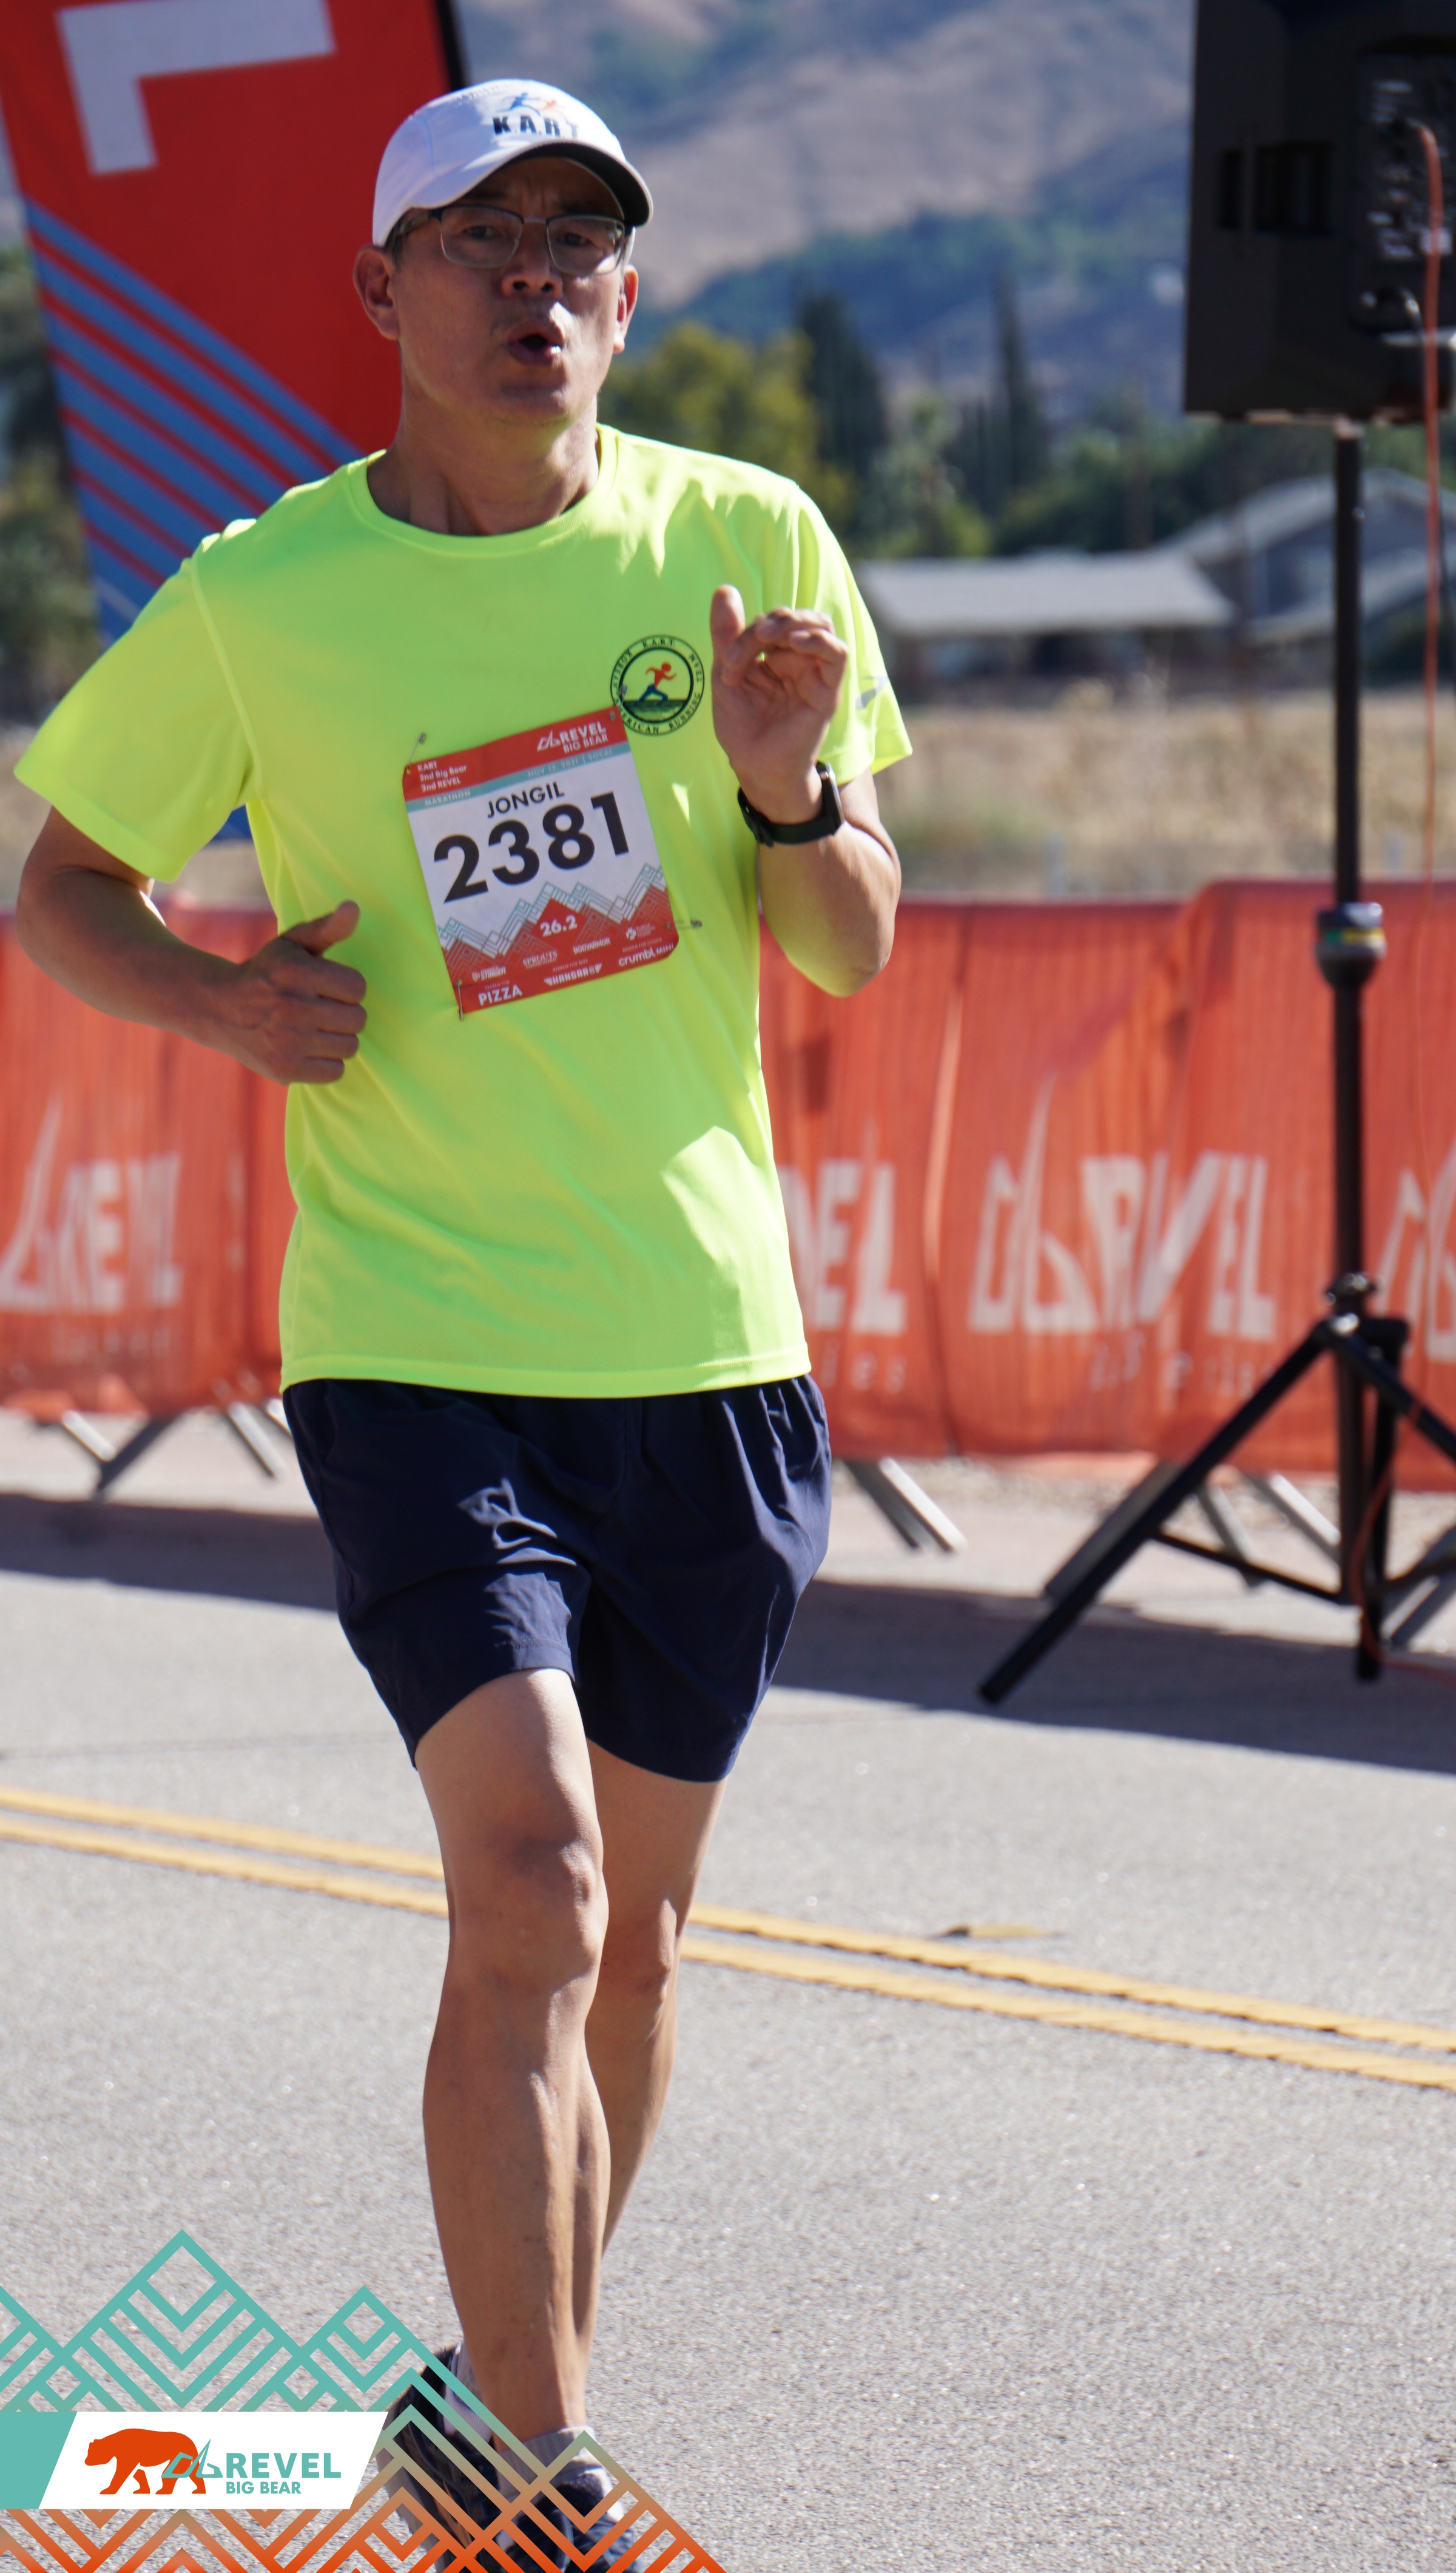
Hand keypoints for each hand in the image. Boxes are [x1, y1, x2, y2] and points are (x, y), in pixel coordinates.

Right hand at [216, 901, 366, 1084]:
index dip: (345, 987)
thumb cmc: (267, 972)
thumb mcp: (293, 943)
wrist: (220, 1008)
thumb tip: (354, 908)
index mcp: (296, 972)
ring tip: (313, 1028)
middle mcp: (291, 1007)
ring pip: (350, 1047)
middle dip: (343, 1013)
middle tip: (319, 1009)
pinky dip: (326, 1062)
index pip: (358, 988)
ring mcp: (287, 1042)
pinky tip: (307, 1048)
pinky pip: (335, 1071)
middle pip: (357, 1019)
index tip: (324, 987)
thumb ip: (327, 927)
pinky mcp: (285, 1069)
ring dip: (336, 1038)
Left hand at [709, 585, 848, 825]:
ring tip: (768, 635)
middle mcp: (799, 661)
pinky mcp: (827, 691)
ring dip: (792, 622)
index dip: (748, 630)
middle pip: (797, 617)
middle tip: (749, 641)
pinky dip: (819, 640)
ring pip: (819, 625)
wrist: (754, 766)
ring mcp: (815, 674)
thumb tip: (725, 589)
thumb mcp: (725, 673)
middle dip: (770, 620)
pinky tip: (796, 642)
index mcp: (776, 656)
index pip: (771, 622)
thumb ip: (726, 634)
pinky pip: (837, 653)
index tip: (727, 662)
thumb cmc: (742, 726)